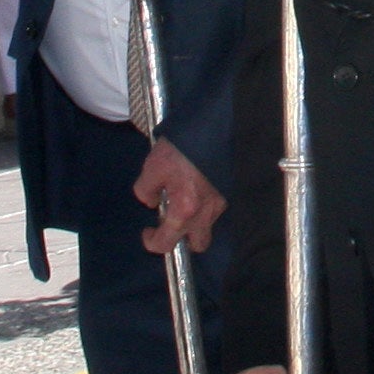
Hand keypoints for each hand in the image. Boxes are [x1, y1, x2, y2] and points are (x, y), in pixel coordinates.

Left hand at [137, 136, 223, 255]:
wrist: (213, 128)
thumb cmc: (182, 148)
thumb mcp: (153, 168)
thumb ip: (146, 190)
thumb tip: (151, 201)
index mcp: (184, 211)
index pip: (166, 243)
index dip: (152, 242)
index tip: (148, 232)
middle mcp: (206, 214)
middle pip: (198, 245)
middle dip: (184, 240)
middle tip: (172, 223)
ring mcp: (221, 203)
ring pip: (209, 225)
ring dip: (196, 221)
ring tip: (184, 200)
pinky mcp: (228, 190)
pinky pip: (215, 208)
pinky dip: (205, 205)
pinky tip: (196, 188)